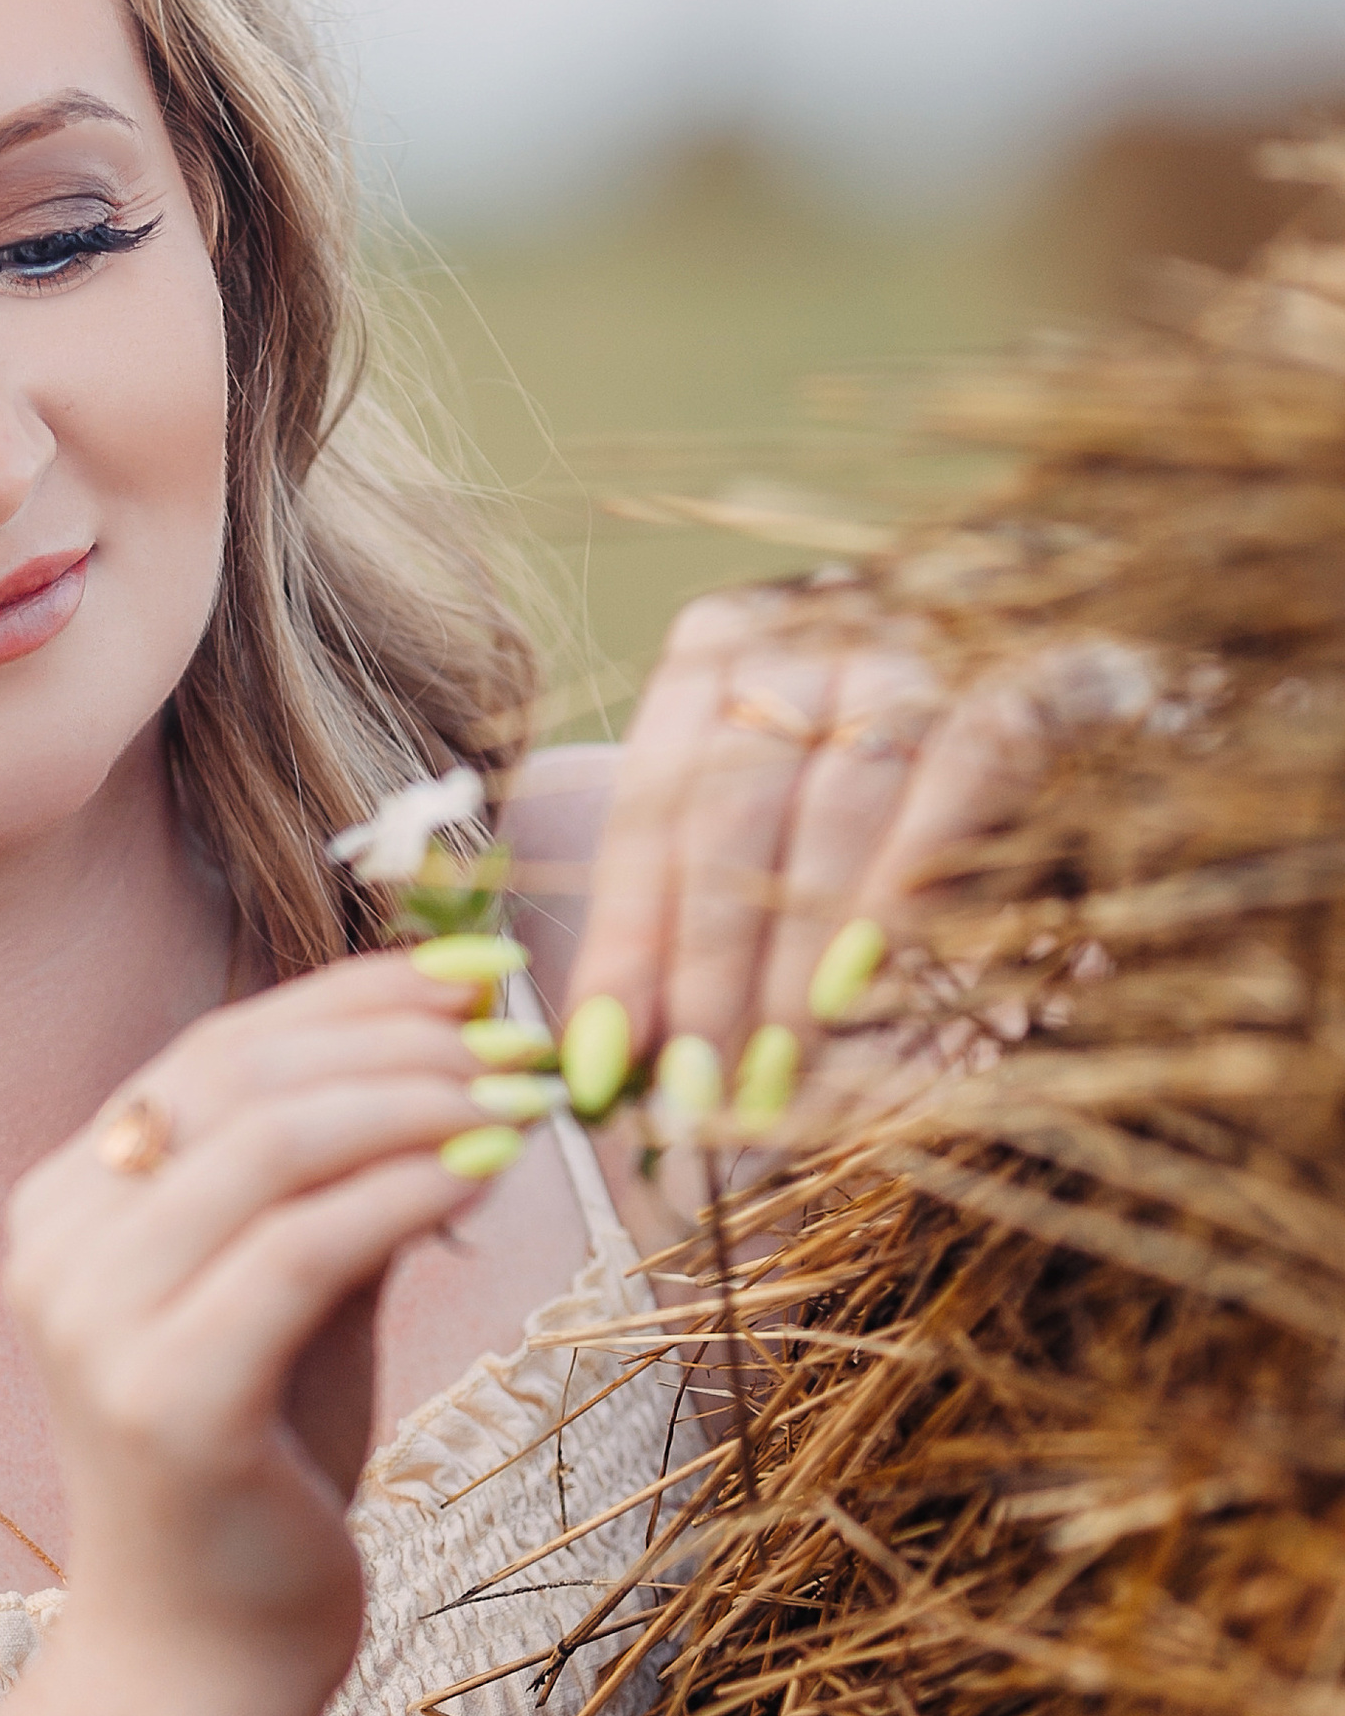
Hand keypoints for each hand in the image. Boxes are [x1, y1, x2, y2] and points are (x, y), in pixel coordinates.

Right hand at [4, 955, 484, 1701]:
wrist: (202, 1656)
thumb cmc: (262, 1468)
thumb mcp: (300, 1292)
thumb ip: (340, 1179)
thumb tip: (453, 1049)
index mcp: (67, 1202)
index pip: (214, 1053)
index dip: (351, 998)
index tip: (473, 975)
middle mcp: (55, 1246)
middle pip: (237, 1080)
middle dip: (395, 1040)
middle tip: (515, 1037)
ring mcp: (95, 1324)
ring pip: (266, 1148)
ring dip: (412, 1102)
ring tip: (515, 1098)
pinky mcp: (164, 1398)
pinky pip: (300, 1249)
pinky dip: (404, 1192)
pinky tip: (484, 1177)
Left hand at [568, 588, 1047, 1085]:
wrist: (1115, 697)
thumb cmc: (911, 806)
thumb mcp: (785, 844)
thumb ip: (700, 922)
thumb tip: (612, 1057)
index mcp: (724, 642)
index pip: (651, 803)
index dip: (628, 943)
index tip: (600, 1064)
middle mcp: (817, 618)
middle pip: (732, 807)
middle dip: (706, 971)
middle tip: (693, 1097)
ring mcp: (936, 632)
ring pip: (840, 802)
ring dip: (797, 959)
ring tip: (768, 1080)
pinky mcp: (1054, 662)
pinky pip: (970, 774)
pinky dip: (906, 890)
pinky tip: (859, 992)